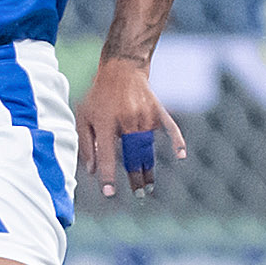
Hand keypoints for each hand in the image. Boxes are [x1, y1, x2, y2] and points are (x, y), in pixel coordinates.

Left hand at [75, 52, 185, 197]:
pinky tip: (182, 155)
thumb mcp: (84, 117)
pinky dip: (177, 141)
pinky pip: (170, 128)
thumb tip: (92, 171)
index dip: (107, 175)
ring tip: (148, 187)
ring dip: (148, 168)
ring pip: (147, 148)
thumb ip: (86, 144)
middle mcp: (126, 122)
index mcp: (105, 124)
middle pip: (132, 156)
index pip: (106, 155)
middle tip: (138, 195)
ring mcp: (144, 116)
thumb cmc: (98, 96)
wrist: (121, 70)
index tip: (109, 192)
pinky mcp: (157, 112)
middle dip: (136, 177)